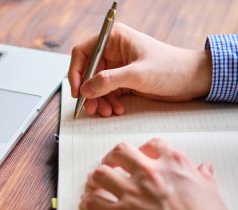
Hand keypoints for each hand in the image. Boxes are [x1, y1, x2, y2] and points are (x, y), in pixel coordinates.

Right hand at [68, 23, 211, 116]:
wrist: (192, 80)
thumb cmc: (171, 67)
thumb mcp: (137, 74)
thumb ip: (109, 81)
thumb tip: (85, 89)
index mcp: (114, 39)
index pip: (83, 52)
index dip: (76, 72)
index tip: (77, 90)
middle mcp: (113, 51)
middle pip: (88, 72)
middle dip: (89, 91)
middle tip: (91, 107)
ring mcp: (118, 66)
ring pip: (96, 85)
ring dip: (98, 100)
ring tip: (106, 111)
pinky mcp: (123, 80)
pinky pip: (107, 92)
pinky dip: (108, 102)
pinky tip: (116, 109)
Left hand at [80, 138, 235, 209]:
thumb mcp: (210, 193)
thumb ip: (201, 177)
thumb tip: (203, 169)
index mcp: (172, 164)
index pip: (152, 144)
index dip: (144, 149)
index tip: (141, 154)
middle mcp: (148, 173)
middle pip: (120, 151)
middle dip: (113, 156)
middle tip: (112, 162)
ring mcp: (131, 192)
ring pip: (101, 173)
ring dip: (96, 177)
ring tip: (96, 181)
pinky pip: (93, 202)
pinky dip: (89, 202)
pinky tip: (90, 202)